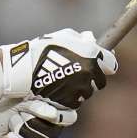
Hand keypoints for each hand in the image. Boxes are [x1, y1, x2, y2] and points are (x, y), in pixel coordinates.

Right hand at [0, 29, 116, 107]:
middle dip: (93, 78)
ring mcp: (81, 88)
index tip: (100, 65)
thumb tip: (91, 40)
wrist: (25, 70)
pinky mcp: (71, 101)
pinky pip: (76, 102)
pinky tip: (60, 90)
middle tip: (78, 74)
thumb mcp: (64, 36)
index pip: (111, 64)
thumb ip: (81, 39)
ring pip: (88, 92)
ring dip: (81, 88)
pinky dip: (70, 98)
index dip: (105, 65)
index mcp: (91, 54)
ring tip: (65, 81)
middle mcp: (89, 72)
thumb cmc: (43, 49)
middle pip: (100, 81)